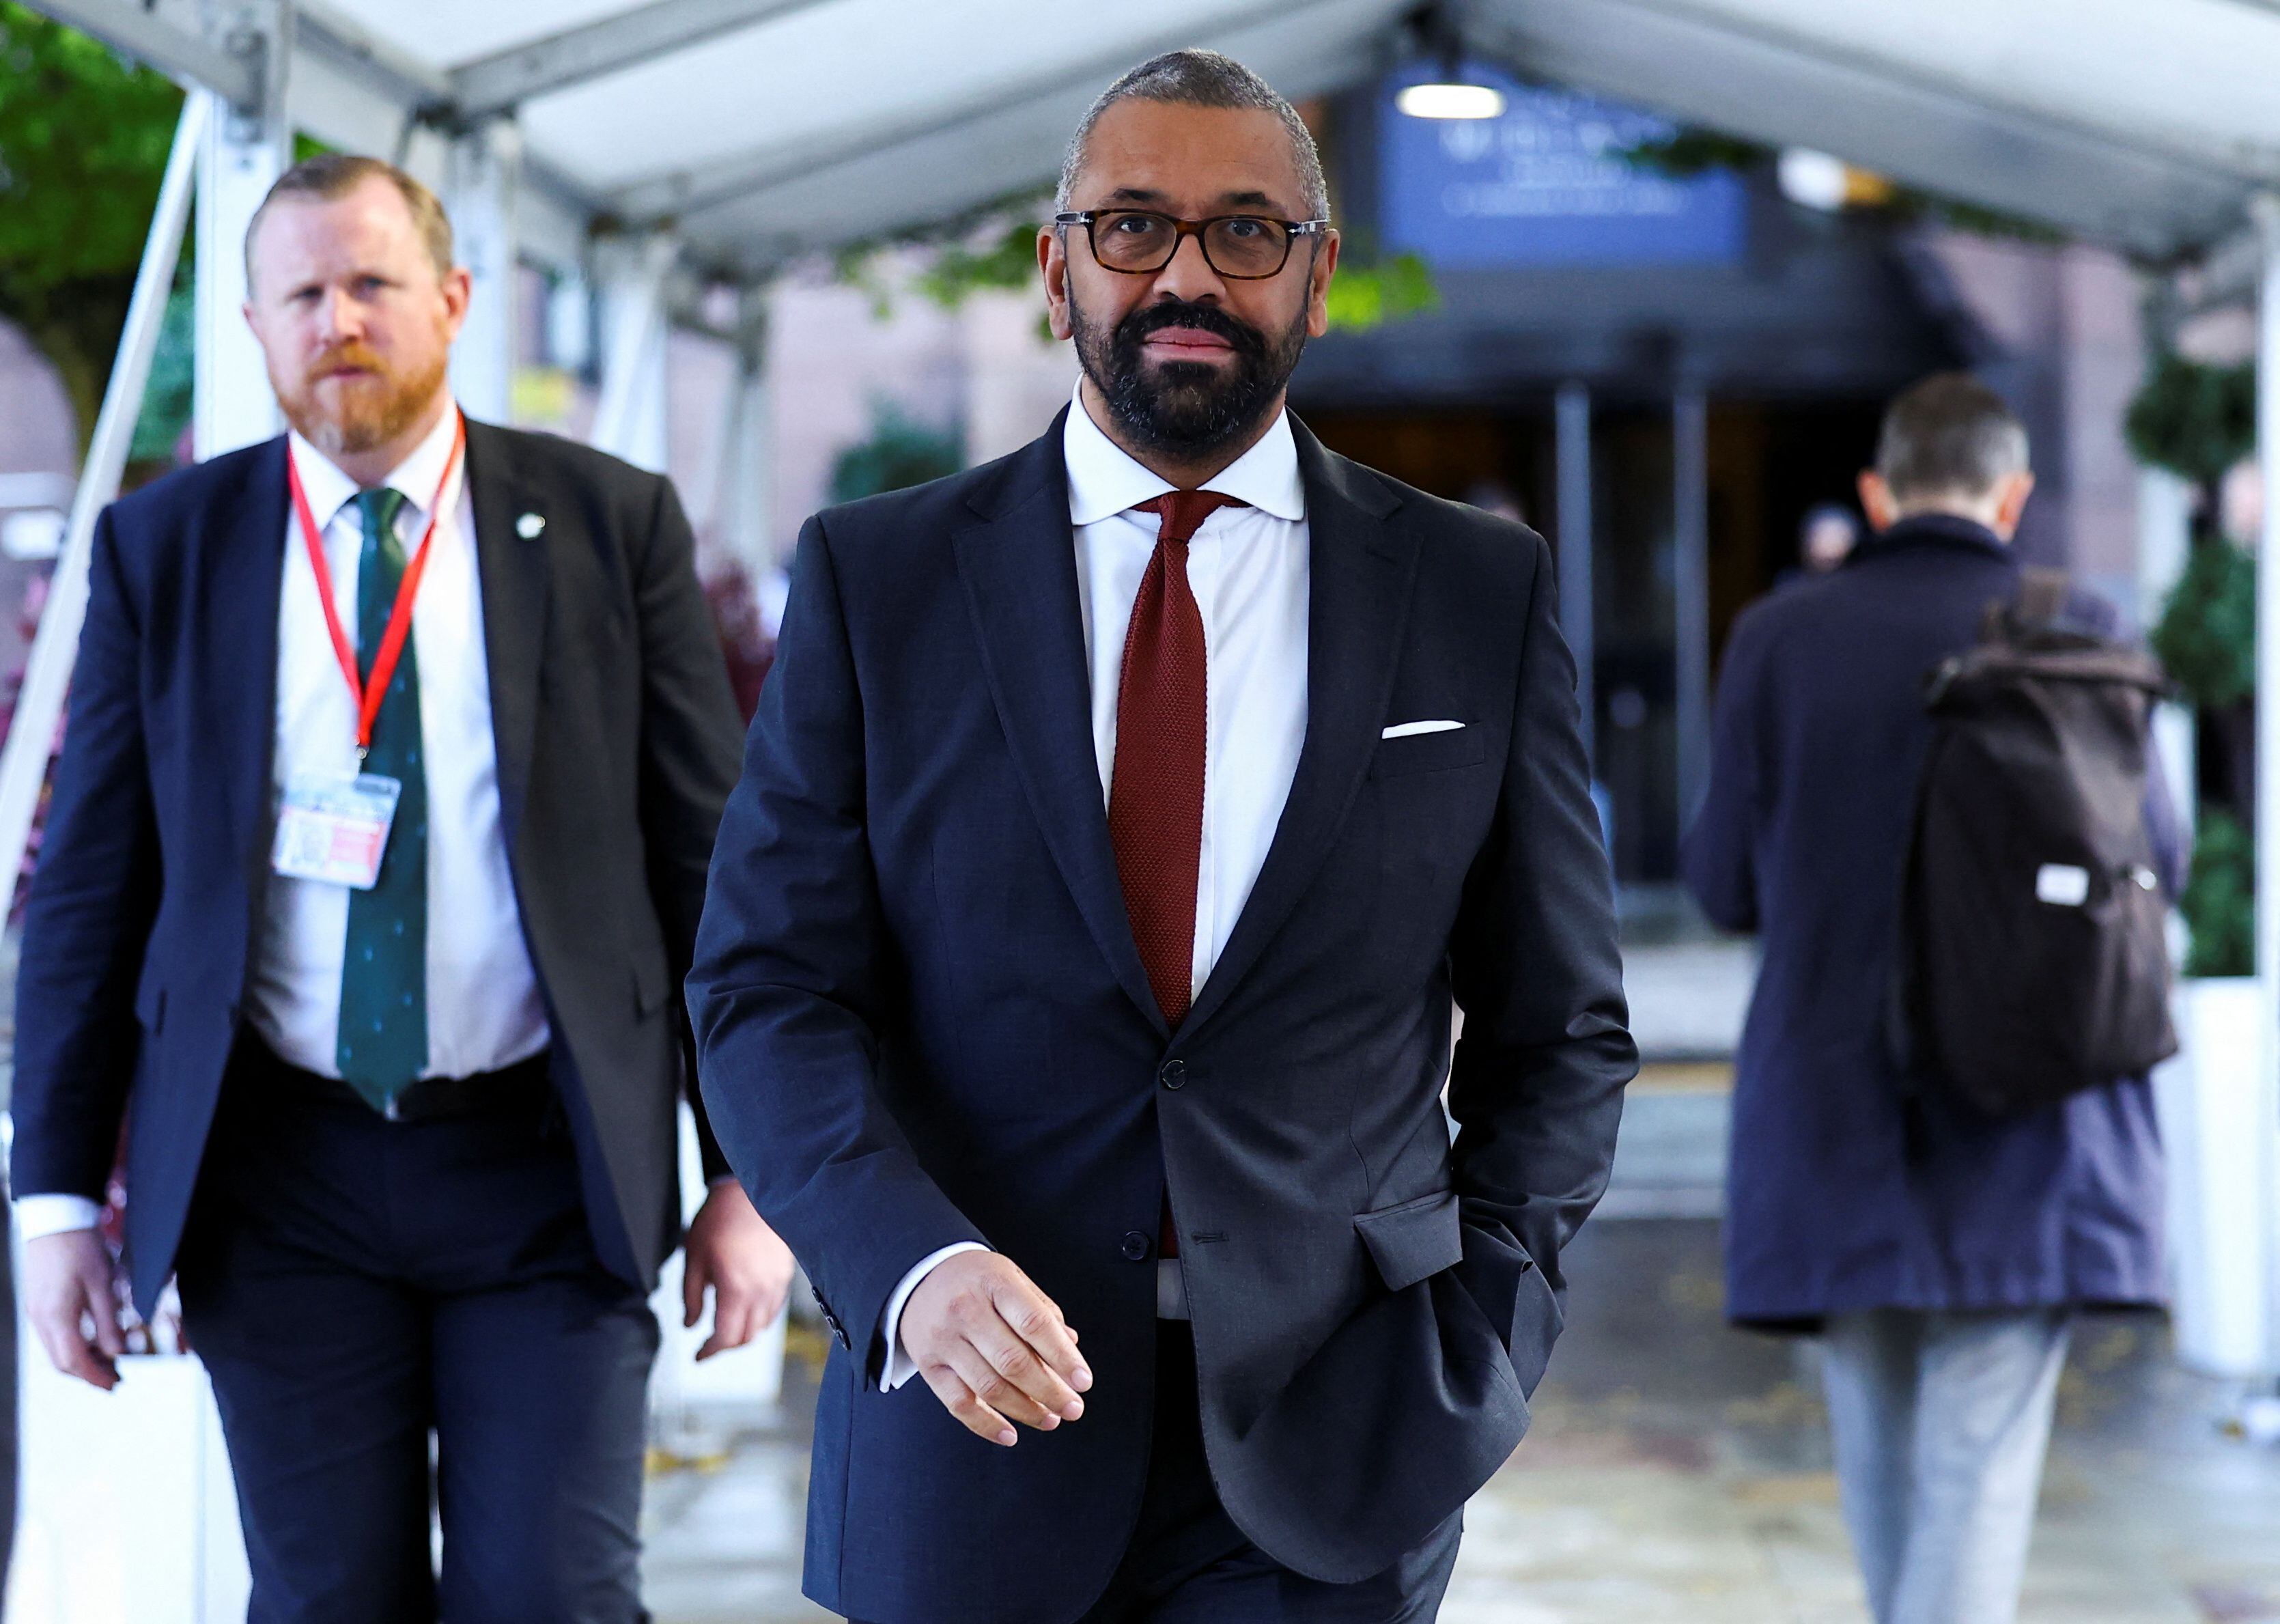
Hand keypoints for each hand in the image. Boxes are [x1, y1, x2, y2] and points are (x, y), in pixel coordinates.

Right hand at [26, 1229, 126, 1389]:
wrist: (56, 1220)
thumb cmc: (81, 1248)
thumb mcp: (103, 1284)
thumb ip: (109, 1322)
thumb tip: (117, 1353)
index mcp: (56, 1316)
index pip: (73, 1361)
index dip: (95, 1377)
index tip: (115, 1385)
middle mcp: (40, 1318)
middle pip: (61, 1361)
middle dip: (88, 1374)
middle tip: (115, 1378)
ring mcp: (35, 1311)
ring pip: (55, 1349)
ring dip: (80, 1360)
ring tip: (109, 1361)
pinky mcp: (37, 1303)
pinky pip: (52, 1335)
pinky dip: (72, 1344)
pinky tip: (93, 1340)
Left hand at [682, 1181, 794, 1360]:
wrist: (750, 1191)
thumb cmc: (719, 1220)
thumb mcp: (694, 1258)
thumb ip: (691, 1296)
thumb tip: (690, 1325)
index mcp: (735, 1290)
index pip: (725, 1338)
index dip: (709, 1352)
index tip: (697, 1356)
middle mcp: (761, 1291)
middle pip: (746, 1337)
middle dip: (725, 1345)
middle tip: (708, 1343)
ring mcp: (777, 1283)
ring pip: (762, 1325)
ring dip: (743, 1332)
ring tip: (726, 1326)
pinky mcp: (786, 1273)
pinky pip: (774, 1308)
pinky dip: (758, 1317)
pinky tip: (745, 1308)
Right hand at [900, 1250, 1089, 1446]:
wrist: (919, 1274)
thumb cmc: (977, 1280)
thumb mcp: (1011, 1278)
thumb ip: (1041, 1310)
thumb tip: (1071, 1346)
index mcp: (994, 1283)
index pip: (1034, 1324)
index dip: (1063, 1356)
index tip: (1083, 1382)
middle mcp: (966, 1310)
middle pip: (1013, 1361)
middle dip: (1049, 1391)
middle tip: (1073, 1409)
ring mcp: (944, 1339)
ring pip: (988, 1387)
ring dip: (1024, 1410)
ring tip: (1050, 1419)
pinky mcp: (928, 1365)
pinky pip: (958, 1403)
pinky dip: (985, 1425)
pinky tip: (1010, 1435)